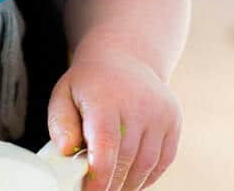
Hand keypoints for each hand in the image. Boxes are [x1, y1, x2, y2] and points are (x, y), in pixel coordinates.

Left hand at [47, 48, 181, 189]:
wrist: (123, 56)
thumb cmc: (90, 82)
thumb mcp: (64, 94)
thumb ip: (60, 123)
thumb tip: (65, 150)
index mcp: (106, 96)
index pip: (106, 146)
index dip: (99, 177)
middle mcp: (137, 103)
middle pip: (126, 160)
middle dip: (110, 183)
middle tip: (97, 190)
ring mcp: (159, 112)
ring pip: (146, 164)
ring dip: (128, 183)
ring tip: (112, 186)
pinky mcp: (173, 120)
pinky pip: (162, 160)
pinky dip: (146, 175)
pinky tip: (130, 177)